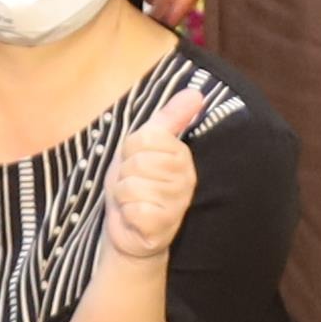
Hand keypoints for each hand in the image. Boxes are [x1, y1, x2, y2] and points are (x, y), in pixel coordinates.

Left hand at [98, 82, 211, 260]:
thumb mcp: (144, 146)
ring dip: (124, 195)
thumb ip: (169, 118)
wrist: (129, 228)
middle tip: (134, 185)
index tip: (135, 163)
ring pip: (133, 186)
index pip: (144, 139)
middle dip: (125, 174)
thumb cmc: (136, 184)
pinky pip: (135, 210)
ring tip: (134, 202)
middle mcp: (185, 179)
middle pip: (138, 162)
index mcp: (181, 155)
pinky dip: (127, 214)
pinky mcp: (164, 226)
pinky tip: (135, 218)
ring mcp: (177, 204)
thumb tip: (196, 93)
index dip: (130, 151)